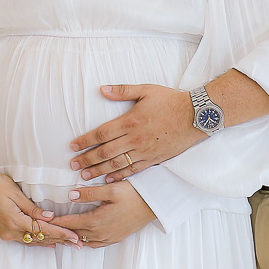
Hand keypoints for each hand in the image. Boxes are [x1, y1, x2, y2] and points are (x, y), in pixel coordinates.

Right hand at [0, 153, 79, 246]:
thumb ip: (32, 208)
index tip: (74, 237)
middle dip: (60, 240)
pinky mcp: (4, 231)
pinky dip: (39, 241)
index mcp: (14, 220)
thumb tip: (50, 217)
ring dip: (51, 242)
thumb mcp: (14, 192)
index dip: (60, 233)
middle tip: (78, 244)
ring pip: (33, 241)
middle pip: (40, 239)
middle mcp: (10, 231)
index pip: (43, 230)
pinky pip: (25, 239)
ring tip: (68, 244)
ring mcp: (6, 233)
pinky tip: (49, 243)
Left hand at [51, 181, 155, 247]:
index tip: (43, 220)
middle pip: (75, 235)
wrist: (153, 205)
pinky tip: (82, 237)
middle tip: (47, 227)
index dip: (56, 221)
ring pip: (84, 241)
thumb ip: (90, 193)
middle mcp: (102, 233)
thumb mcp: (111, 189)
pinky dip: (85, 241)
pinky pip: (95, 244)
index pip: (70, 223)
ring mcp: (109, 237)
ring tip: (61, 232)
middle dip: (61, 230)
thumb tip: (71, 195)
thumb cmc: (133, 194)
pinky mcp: (116, 238)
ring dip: (72, 237)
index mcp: (98, 221)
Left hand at [69, 85, 203, 182]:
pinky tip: (109, 179)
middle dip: (87, 159)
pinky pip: (133, 170)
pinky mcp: (154, 159)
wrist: (195, 116)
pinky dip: (119, 175)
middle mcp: (135, 138)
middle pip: (105, 152)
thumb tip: (101, 89)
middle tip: (73, 165)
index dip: (85, 141)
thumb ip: (122, 90)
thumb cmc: (170, 100)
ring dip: (98, 170)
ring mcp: (144, 151)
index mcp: (130, 121)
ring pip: (117, 164)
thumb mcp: (145, 90)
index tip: (72, 147)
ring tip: (85, 176)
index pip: (101, 134)